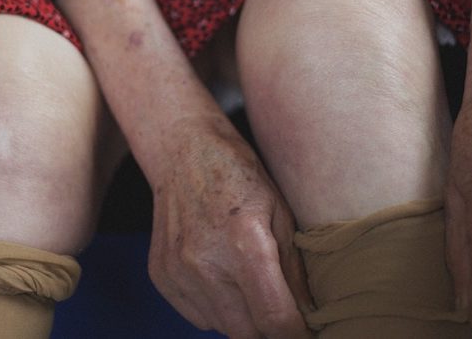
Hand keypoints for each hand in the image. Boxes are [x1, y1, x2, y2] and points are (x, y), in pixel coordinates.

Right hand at [148, 122, 312, 338]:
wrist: (184, 151)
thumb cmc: (238, 175)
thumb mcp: (281, 213)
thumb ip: (295, 271)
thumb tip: (309, 316)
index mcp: (244, 244)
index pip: (275, 320)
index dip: (297, 333)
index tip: (306, 331)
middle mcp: (206, 264)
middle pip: (248, 333)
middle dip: (269, 327)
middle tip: (278, 303)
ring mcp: (178, 272)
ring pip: (222, 327)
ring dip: (242, 317)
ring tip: (246, 279)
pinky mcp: (161, 276)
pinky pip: (197, 316)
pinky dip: (216, 307)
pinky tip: (221, 274)